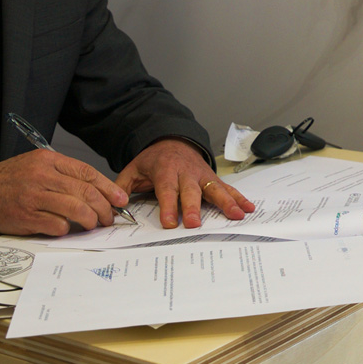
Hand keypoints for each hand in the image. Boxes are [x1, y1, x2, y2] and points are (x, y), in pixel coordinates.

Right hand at [0, 149, 128, 235]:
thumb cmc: (12, 180)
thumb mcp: (38, 165)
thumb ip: (63, 174)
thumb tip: (96, 190)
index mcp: (48, 160)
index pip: (87, 172)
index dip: (108, 187)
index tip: (120, 199)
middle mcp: (43, 176)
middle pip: (85, 191)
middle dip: (104, 207)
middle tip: (110, 216)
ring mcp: (34, 197)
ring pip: (75, 209)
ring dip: (90, 220)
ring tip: (94, 224)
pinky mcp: (26, 217)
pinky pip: (57, 225)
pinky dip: (67, 229)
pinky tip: (67, 229)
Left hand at [114, 138, 255, 228]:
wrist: (173, 139)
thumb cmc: (153, 160)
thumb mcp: (133, 168)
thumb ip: (122, 186)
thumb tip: (114, 206)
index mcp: (165, 170)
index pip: (166, 189)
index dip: (167, 206)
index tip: (168, 223)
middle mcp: (186, 172)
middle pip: (191, 191)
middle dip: (193, 207)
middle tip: (194, 224)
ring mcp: (202, 174)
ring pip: (215, 188)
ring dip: (226, 202)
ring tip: (236, 215)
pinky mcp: (212, 178)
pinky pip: (227, 188)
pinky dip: (238, 197)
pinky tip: (248, 208)